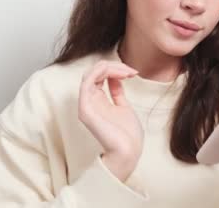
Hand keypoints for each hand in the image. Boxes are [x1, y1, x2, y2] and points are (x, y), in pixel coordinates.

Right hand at [78, 60, 141, 181]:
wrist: (128, 152)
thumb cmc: (127, 135)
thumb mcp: (124, 107)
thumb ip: (117, 92)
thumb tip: (115, 77)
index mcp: (98, 100)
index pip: (100, 74)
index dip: (116, 68)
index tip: (133, 73)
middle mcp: (90, 100)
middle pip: (95, 71)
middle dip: (114, 66)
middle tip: (131, 71)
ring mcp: (86, 104)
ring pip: (90, 73)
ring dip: (109, 67)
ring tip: (126, 72)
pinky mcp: (85, 109)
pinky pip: (87, 82)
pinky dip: (100, 72)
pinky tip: (116, 73)